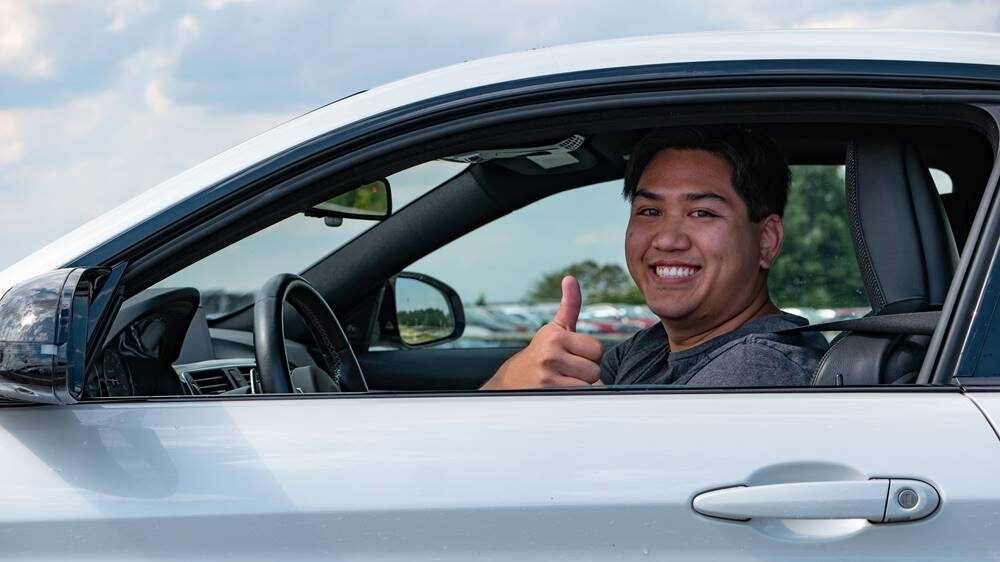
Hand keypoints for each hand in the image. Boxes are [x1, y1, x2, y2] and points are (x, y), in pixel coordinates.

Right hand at [480, 276, 603, 388]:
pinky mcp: (548, 394)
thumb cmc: (539, 354)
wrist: (511, 382)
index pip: (597, 349)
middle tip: (567, 371)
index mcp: (555, 336)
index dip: (589, 356)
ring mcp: (547, 376)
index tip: (573, 357)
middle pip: (595, 369)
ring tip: (563, 381)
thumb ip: (569, 305)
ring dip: (580, 386)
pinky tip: (560, 391)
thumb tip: (571, 279)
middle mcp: (550, 354)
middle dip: (585, 373)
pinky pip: (579, 396)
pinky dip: (574, 397)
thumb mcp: (554, 330)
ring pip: (589, 385)